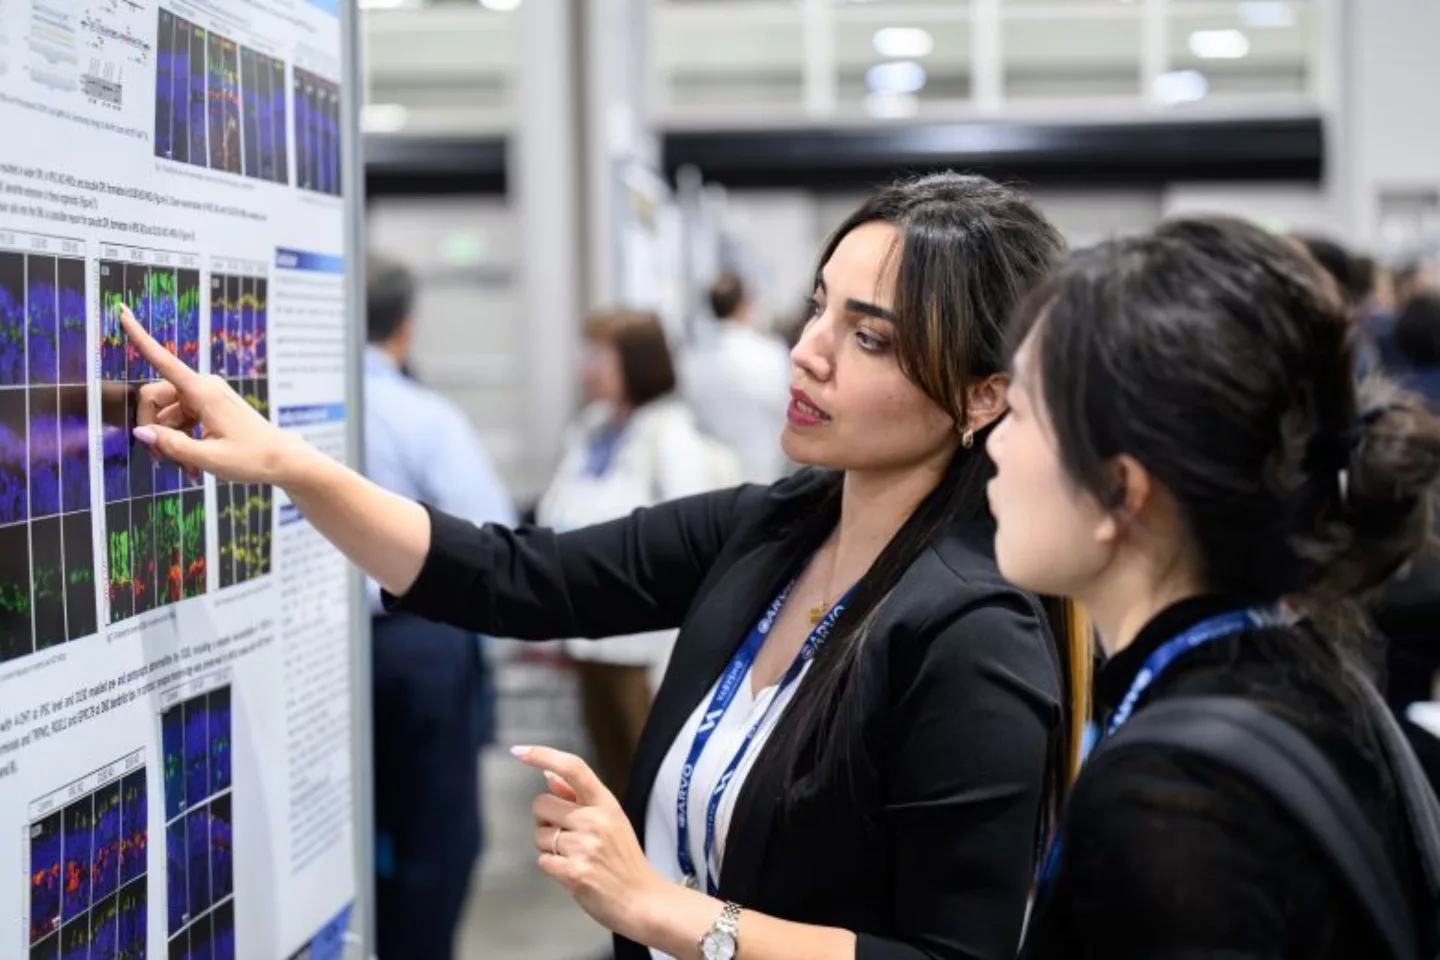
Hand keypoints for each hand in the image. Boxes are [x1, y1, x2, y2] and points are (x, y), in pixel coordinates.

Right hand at [120, 304, 304, 483]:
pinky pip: (180, 418)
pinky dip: (180, 439)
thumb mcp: (208, 458)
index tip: (122, 309)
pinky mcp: (208, 405)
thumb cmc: (252, 458)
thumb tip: (141, 431)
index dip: (139, 335)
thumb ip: (171, 445)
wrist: (282, 459)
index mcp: (203, 391)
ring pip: (166, 413)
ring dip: (168, 440)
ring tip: (187, 468)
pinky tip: (191, 463)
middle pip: (154, 397)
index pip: (163, 359)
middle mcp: (203, 386)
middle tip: (160, 460)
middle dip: (152, 428)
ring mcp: (205, 395)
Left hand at [513, 745, 675, 942]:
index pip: (572, 768)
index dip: (543, 755)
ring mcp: (585, 846)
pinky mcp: (575, 872)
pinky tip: (574, 872)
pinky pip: (543, 861)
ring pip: (539, 835)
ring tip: (576, 857)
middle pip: (541, 804)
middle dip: (545, 820)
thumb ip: (578, 796)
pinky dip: (552, 868)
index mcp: (605, 802)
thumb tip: (548, 775)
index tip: (519, 751)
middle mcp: (596, 819)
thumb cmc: (624, 859)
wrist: (643, 900)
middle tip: (566, 836)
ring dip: (549, 847)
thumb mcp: (611, 819)